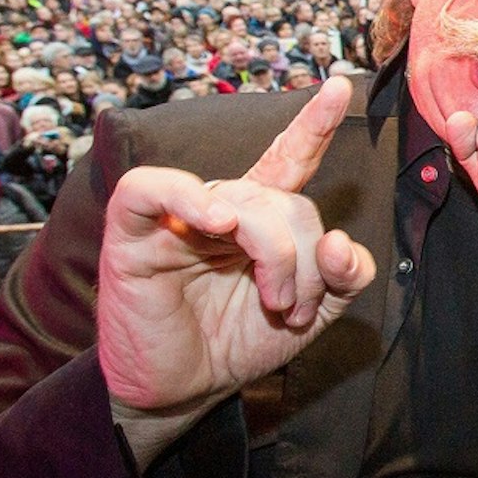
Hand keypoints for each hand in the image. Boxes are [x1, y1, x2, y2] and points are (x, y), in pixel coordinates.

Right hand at [97, 76, 376, 424]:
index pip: (289, 160)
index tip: (342, 88)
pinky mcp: (134, 231)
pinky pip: (152, 189)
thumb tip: (344, 242)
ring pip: (244, 203)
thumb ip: (343, 275)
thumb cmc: (239, 341)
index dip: (315, 126)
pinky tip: (217, 223)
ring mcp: (179, 214)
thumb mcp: (313, 311)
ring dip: (275, 257)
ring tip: (274, 303)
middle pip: (288, 203)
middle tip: (294, 308)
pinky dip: (187, 197)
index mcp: (261, 218)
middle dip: (307, 260)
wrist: (183, 389)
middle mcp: (223, 206)